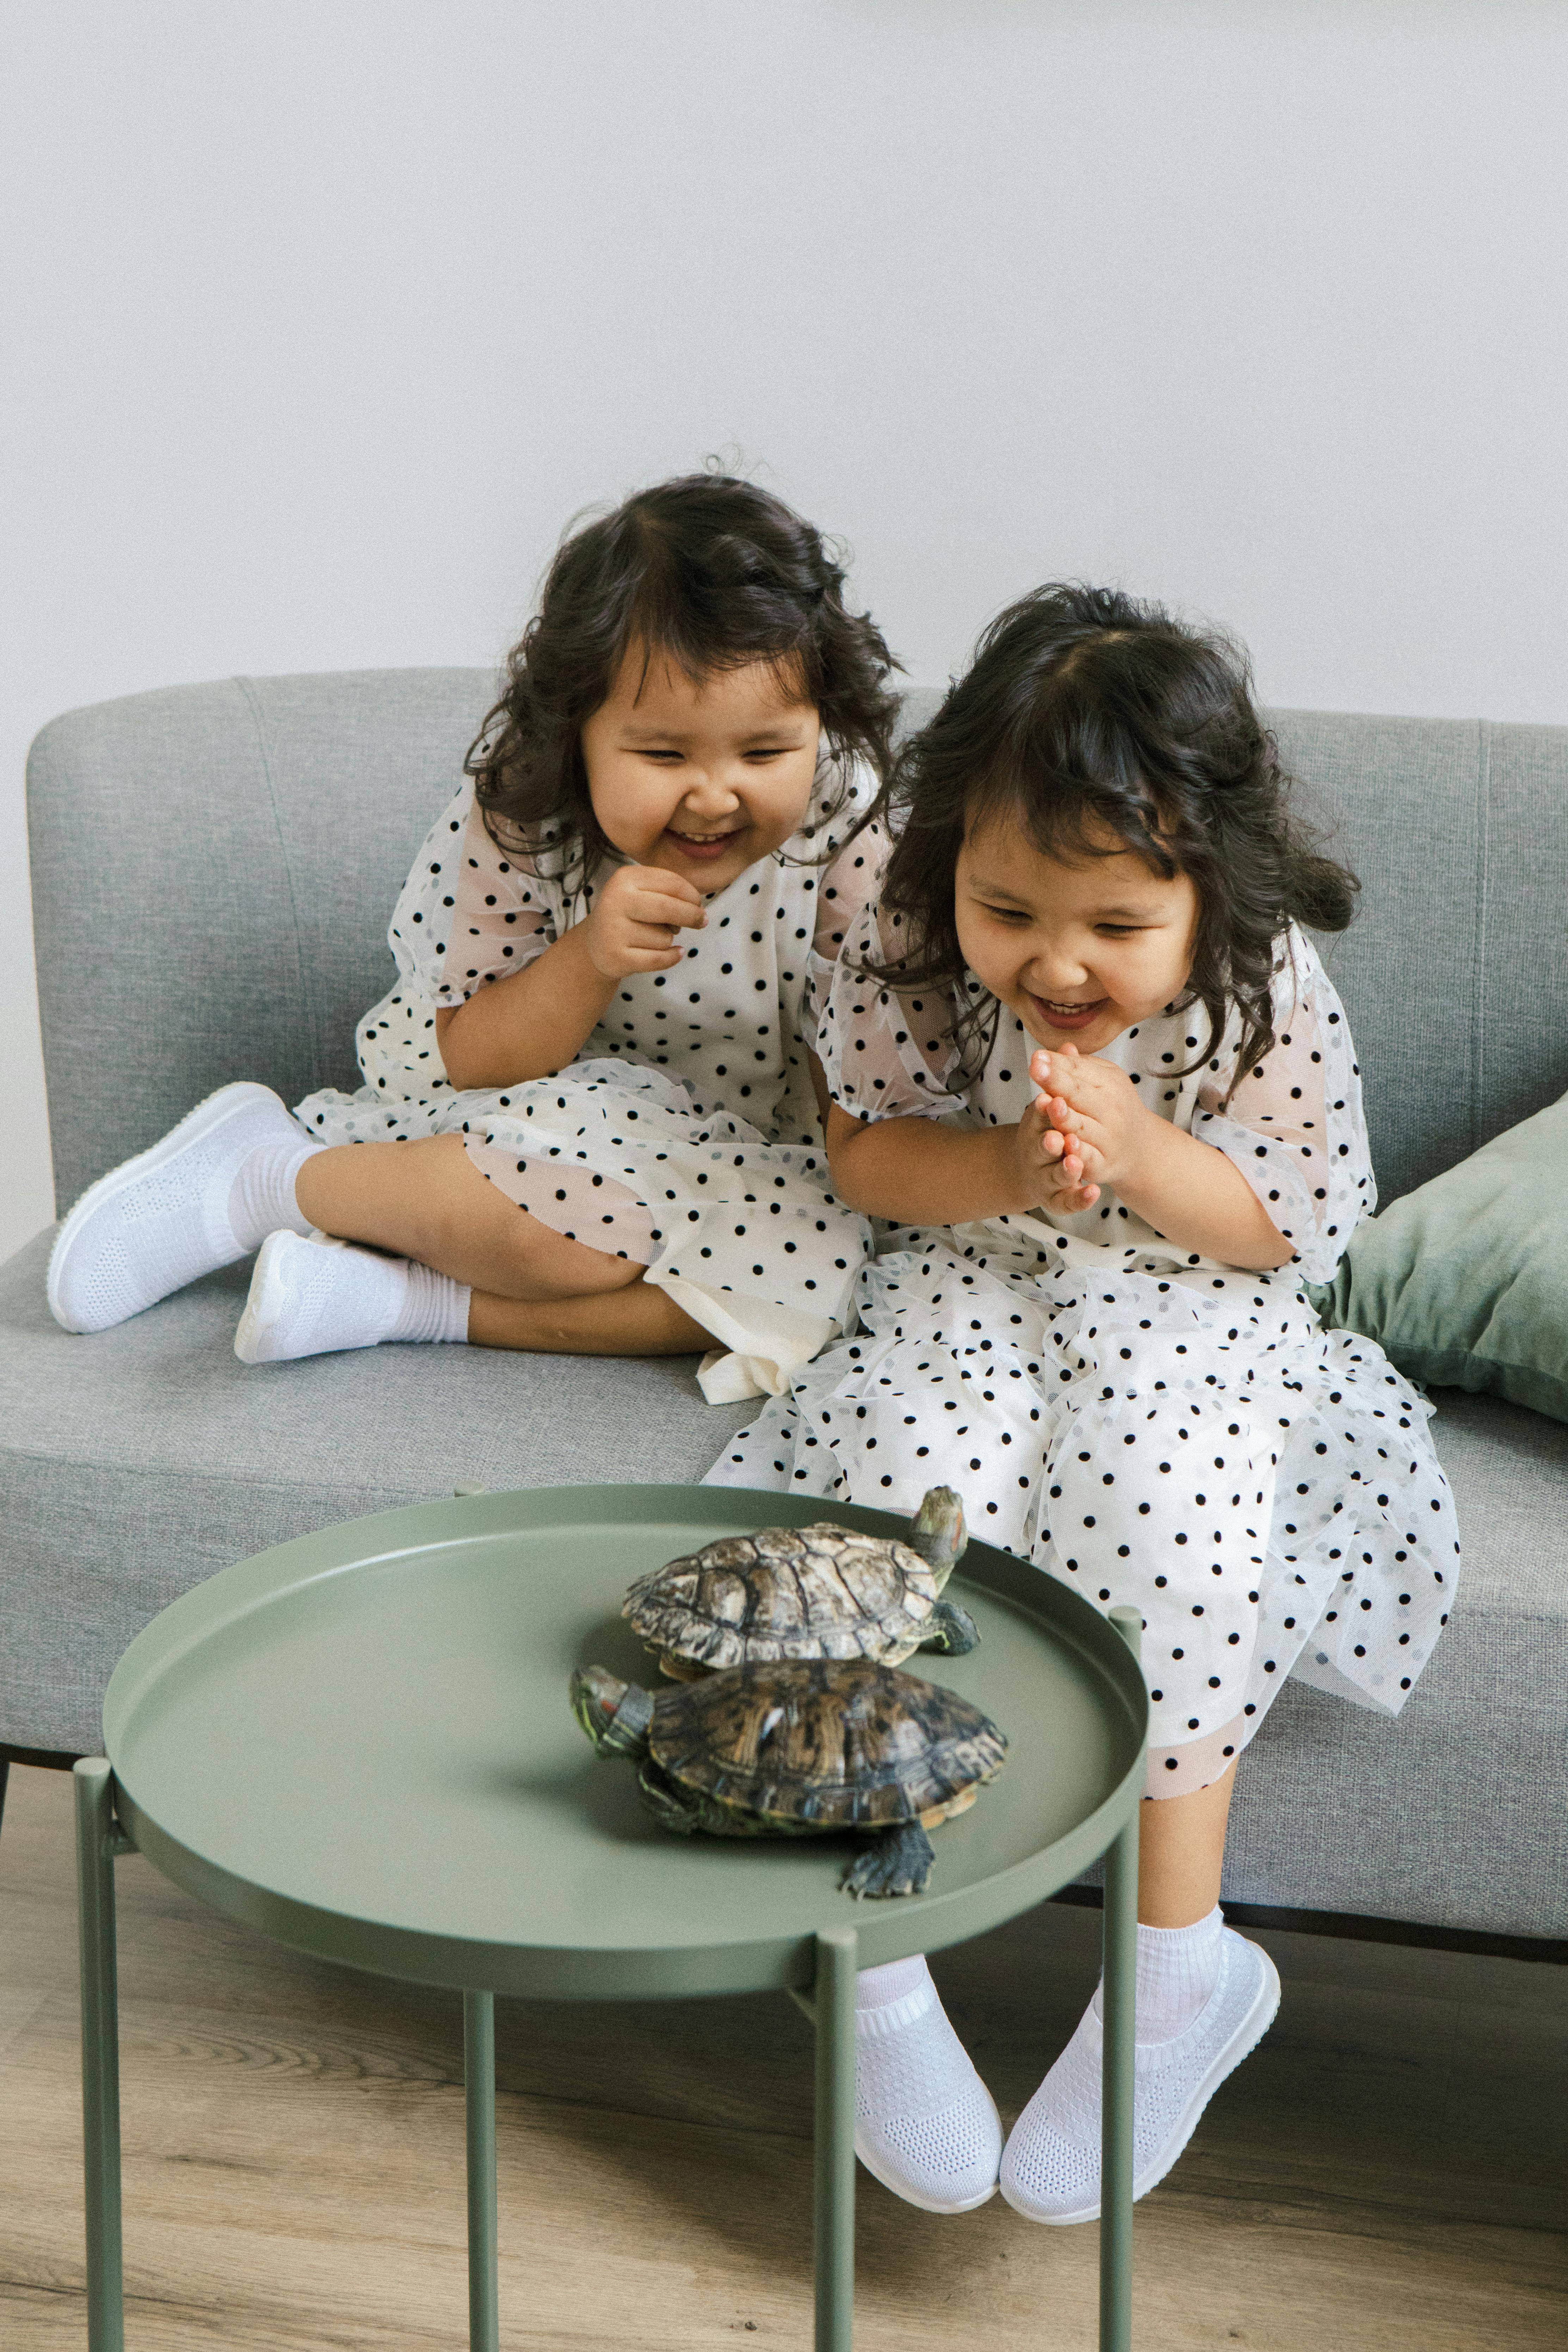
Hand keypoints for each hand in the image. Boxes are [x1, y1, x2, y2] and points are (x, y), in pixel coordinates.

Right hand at [582, 863, 705, 978]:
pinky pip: (659, 959)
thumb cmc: (629, 915)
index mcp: (625, 878)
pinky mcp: (617, 957)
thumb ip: (670, 892)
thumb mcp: (642, 892)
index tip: (698, 904)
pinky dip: (672, 957)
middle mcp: (616, 901)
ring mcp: (614, 930)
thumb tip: (698, 908)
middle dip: (692, 916)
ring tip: (652, 937)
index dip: (692, 895)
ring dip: (668, 939)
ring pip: (665, 937)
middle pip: (669, 908)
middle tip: (702, 921)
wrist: (595, 944)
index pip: (672, 883)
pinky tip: (674, 953)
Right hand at [1009, 1088, 1102, 1215]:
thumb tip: (1068, 1047)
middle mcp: (1036, 1153)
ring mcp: (1045, 1178)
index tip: (1048, 1100)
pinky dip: (1080, 1198)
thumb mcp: (1048, 1103)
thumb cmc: (1048, 1128)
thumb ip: (1058, 1081)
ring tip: (1075, 1162)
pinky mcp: (1057, 1199)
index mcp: (1034, 1126)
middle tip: (1057, 1134)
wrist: (1038, 1167)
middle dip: (1049, 1141)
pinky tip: (1094, 1193)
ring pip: (1055, 1176)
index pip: (1037, 1116)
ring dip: (1065, 1169)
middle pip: (1041, 1147)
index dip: (1042, 1110)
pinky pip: (1068, 1202)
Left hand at [1029, 1044, 1150, 1192]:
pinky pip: (1089, 1158)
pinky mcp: (1102, 1164)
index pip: (1078, 1071)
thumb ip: (1079, 1067)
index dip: (1056, 1063)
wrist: (1138, 1146)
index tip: (1036, 1056)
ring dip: (1065, 1117)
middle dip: (1057, 1082)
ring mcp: (1108, 1138)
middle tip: (1036, 1069)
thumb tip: (1063, 1045)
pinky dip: (1079, 1152)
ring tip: (1049, 1104)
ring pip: (1082, 1126)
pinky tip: (1067, 1144)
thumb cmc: (1110, 1106)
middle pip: (1079, 1095)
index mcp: (1109, 1083)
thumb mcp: (1100, 1082)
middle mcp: (1111, 1110)